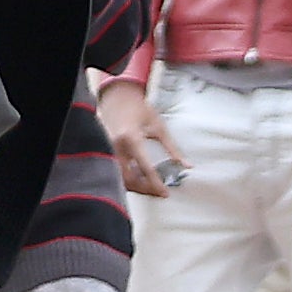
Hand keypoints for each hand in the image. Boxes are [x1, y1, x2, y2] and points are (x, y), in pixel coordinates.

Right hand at [95, 78, 175, 197]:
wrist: (118, 97)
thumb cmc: (139, 109)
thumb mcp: (159, 127)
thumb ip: (173, 148)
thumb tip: (186, 166)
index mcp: (131, 138)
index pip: (145, 168)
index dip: (156, 183)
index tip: (165, 193)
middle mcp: (117, 146)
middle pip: (129, 178)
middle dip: (145, 189)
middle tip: (159, 193)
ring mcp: (108, 149)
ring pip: (119, 178)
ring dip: (135, 187)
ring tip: (151, 188)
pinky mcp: (105, 151)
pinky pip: (114, 172)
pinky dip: (126, 179)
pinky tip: (139, 181)